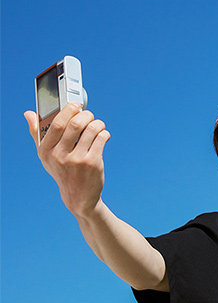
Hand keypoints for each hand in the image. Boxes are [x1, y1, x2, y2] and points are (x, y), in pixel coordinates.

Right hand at [24, 102, 110, 217]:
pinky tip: (103, 134)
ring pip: (91, 130)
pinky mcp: (93, 164)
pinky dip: (104, 133)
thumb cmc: (62, 171)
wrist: (79, 197)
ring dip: (98, 123)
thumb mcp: (46, 156)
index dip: (68, 110)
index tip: (76, 105)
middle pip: (75, 124)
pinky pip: (101, 140)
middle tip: (89, 115)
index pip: (57, 124)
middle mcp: (60, 156)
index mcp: (46, 151)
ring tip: (98, 124)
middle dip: (86, 115)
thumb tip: (29, 113)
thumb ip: (37, 134)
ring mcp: (78, 160)